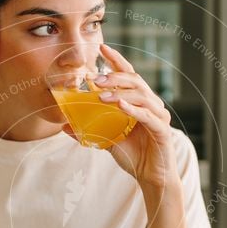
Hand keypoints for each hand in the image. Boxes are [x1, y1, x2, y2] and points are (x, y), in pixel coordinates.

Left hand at [94, 44, 179, 189]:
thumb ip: (89, 130)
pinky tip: (120, 105)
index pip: (129, 75)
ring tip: (101, 94)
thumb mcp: (106, 140)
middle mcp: (152, 105)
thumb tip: (64, 125)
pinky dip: (134, 109)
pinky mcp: (162, 131)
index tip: (102, 49)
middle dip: (115, 76)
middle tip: (95, 78)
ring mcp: (159, 117)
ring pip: (142, 95)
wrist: (151, 178)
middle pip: (135, 81)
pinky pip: (147, 116)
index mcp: (139, 103)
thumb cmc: (133, 156)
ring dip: (121, 92)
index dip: (116, 61)